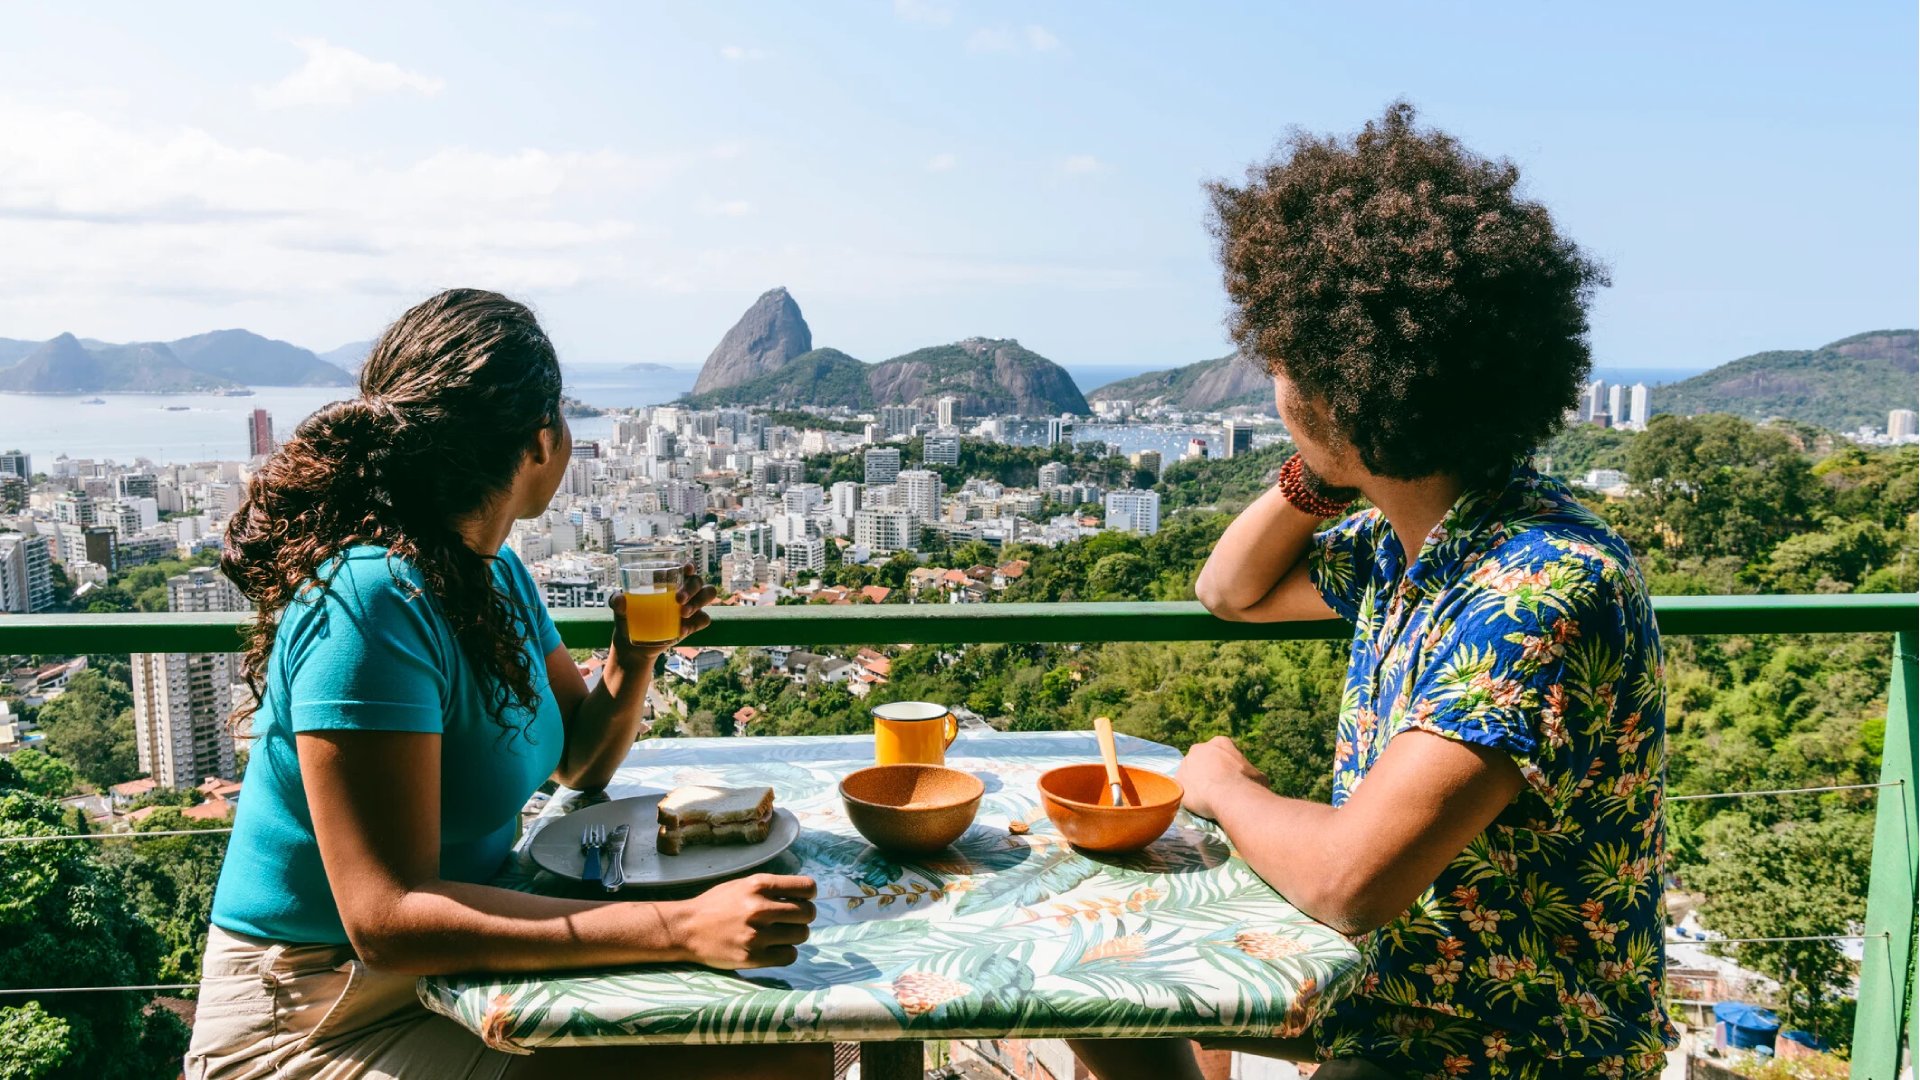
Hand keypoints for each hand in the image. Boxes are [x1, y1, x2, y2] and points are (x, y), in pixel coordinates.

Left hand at [608, 563, 717, 666]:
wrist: (634, 645)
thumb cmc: (628, 619)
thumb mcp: (619, 609)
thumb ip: (616, 602)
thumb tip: (621, 599)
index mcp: (668, 579)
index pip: (685, 566)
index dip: (690, 564)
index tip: (686, 569)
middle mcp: (684, 589)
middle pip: (698, 581)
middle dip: (691, 588)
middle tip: (678, 599)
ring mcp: (691, 606)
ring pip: (708, 594)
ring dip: (698, 602)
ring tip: (683, 614)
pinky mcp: (693, 623)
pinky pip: (704, 619)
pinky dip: (695, 623)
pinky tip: (681, 630)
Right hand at [661, 874, 816, 968]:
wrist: (686, 929)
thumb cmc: (716, 905)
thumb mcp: (742, 884)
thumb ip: (771, 888)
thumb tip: (804, 894)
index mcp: (758, 885)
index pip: (807, 887)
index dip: (810, 894)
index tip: (804, 899)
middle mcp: (759, 908)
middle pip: (808, 913)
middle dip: (804, 916)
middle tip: (793, 919)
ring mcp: (756, 935)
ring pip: (801, 935)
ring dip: (796, 935)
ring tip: (782, 934)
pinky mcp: (752, 957)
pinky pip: (789, 955)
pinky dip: (786, 952)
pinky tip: (775, 948)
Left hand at [1176, 736, 1268, 820]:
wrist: (1229, 796)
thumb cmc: (1247, 784)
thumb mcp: (1259, 776)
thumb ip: (1251, 774)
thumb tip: (1256, 782)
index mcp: (1221, 742)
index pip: (1221, 752)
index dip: (1226, 766)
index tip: (1230, 779)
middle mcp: (1200, 748)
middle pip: (1202, 759)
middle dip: (1208, 771)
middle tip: (1217, 788)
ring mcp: (1186, 763)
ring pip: (1190, 772)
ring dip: (1196, 782)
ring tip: (1206, 799)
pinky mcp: (1177, 779)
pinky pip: (1182, 787)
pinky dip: (1188, 795)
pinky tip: (1197, 804)